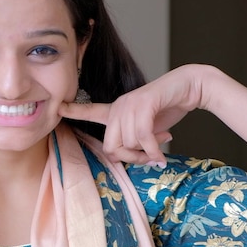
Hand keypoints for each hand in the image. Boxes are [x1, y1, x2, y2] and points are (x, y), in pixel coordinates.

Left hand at [59, 65, 207, 164]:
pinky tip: (162, 152)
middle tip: (149, 156)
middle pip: (111, 147)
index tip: (57, 108)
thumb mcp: (147, 129)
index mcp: (116, 110)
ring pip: (128, 144)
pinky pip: (142, 137)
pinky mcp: (143, 104)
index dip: (73, 111)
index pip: (89, 110)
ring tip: (161, 143)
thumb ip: (136, 142)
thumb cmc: (168, 108)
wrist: (189, 87)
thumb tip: (134, 159)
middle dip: (131, 158)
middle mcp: (119, 107)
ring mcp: (130, 104)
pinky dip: (153, 150)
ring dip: (147, 153)